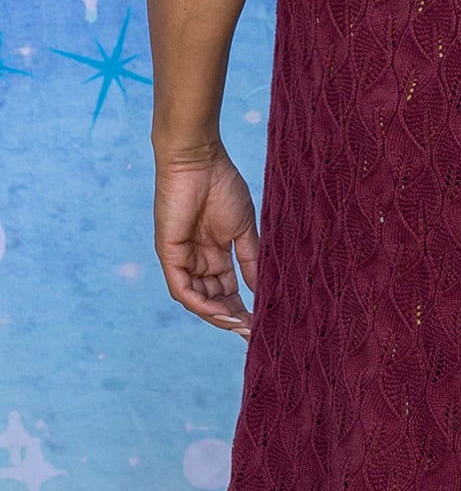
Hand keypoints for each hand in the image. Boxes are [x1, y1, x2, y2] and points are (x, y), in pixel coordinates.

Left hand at [153, 140, 258, 339]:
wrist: (199, 160)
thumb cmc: (222, 186)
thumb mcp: (243, 229)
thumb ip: (251, 259)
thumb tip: (262, 288)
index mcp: (214, 252)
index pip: (226, 289)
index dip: (242, 307)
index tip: (260, 321)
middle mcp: (196, 260)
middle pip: (213, 298)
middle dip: (231, 317)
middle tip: (253, 330)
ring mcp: (181, 259)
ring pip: (198, 299)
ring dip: (218, 315)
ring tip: (240, 325)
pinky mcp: (169, 255)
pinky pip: (183, 289)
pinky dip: (201, 304)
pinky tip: (222, 313)